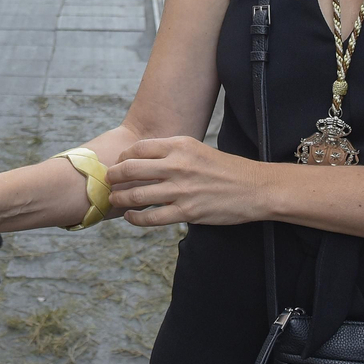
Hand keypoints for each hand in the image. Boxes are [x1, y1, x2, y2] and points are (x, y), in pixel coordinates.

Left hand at [107, 136, 260, 227]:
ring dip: (119, 199)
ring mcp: (181, 189)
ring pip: (136, 195)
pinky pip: (151, 217)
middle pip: (130, 169)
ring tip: (114, 200)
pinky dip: (135, 218)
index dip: (122, 158)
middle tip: (107, 182)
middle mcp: (177, 165)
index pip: (138, 149)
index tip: (118, 164)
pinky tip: (130, 217)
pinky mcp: (187, 211)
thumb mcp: (197, 149)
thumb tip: (143, 160)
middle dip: (113, 176)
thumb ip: (171, 152)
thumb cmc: (226, 169)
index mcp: (179, 145)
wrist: (255, 188)